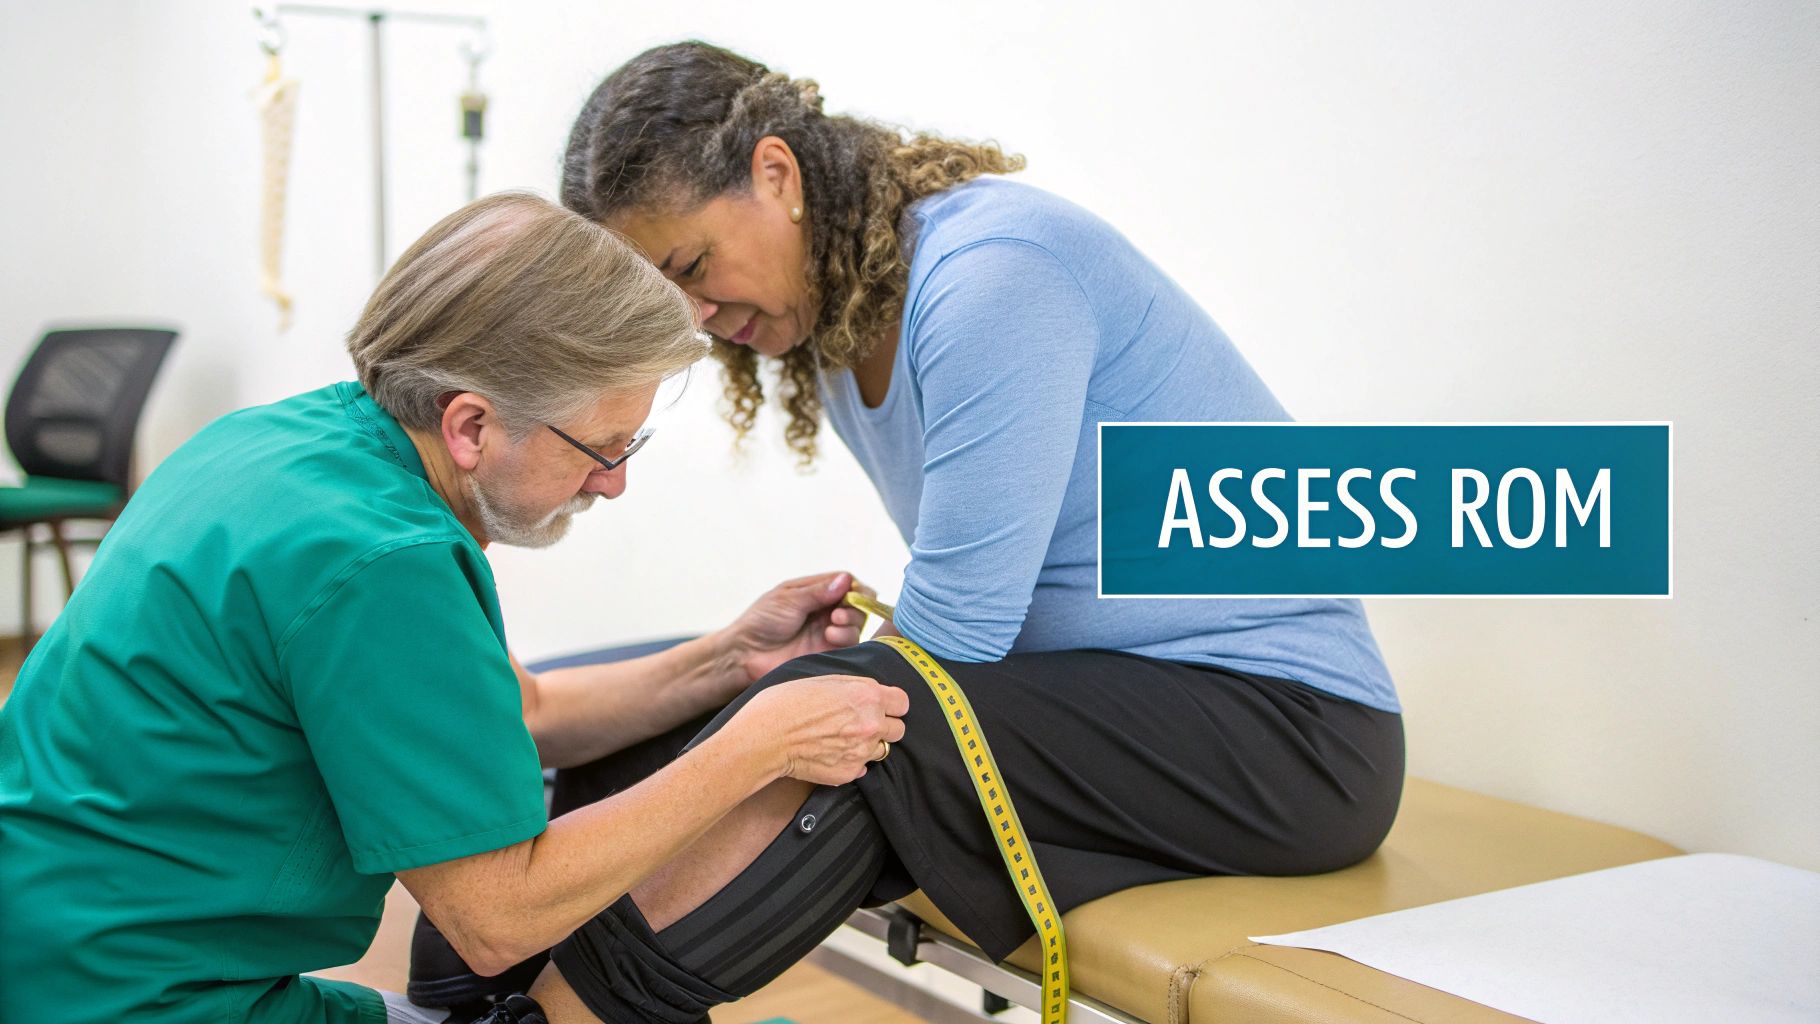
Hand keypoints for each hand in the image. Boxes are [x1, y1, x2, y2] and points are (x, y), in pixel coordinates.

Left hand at [723, 572, 876, 685]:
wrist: (746, 655)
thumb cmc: (760, 622)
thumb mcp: (788, 599)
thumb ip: (818, 592)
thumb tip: (847, 579)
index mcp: (814, 591)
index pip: (847, 582)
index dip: (854, 586)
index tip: (852, 592)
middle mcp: (825, 611)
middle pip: (857, 603)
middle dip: (854, 606)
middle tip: (837, 614)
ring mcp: (828, 632)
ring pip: (857, 624)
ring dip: (851, 622)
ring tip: (832, 626)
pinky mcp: (829, 653)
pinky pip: (851, 645)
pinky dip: (846, 638)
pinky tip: (830, 637)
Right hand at [734, 675, 909, 785]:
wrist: (765, 738)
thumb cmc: (787, 702)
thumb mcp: (825, 680)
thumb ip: (854, 687)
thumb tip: (872, 696)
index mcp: (868, 695)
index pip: (903, 702)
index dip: (891, 704)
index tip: (881, 706)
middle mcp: (871, 723)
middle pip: (898, 729)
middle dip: (883, 726)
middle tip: (860, 724)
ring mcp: (862, 751)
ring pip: (882, 749)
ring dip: (868, 744)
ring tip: (843, 739)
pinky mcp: (850, 772)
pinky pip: (863, 767)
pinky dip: (852, 761)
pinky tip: (831, 753)